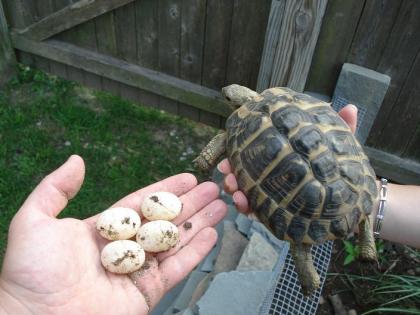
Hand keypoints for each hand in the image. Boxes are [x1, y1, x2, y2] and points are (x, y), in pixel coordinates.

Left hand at [0, 155, 225, 313]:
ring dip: (200, 224)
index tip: (188, 177)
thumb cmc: (31, 272)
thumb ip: (55, 189)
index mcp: (103, 230)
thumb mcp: (34, 221)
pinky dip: (195, 252)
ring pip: (176, 241)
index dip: (166, 190)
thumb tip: (76, 161)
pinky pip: (176, 268)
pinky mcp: (147, 292)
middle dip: (190, 204)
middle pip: (165, 220)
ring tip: (221, 206)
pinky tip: (211, 234)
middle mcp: (124, 248)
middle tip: (213, 188)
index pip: (142, 204)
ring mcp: (137, 270)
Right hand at [218, 104, 357, 212]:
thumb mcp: (341, 148)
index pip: (258, 148)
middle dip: (230, 168)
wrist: (350, 200)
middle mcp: (274, 173)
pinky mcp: (274, 212)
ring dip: (234, 187)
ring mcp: (272, 193)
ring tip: (233, 188)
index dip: (241, 146)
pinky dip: (246, 207)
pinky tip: (244, 204)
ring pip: (245, 189)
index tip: (230, 144)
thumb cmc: (341, 169)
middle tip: (225, 169)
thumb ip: (344, 130)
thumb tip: (352, 107)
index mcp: (284, 155)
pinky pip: (255, 210)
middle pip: (245, 168)